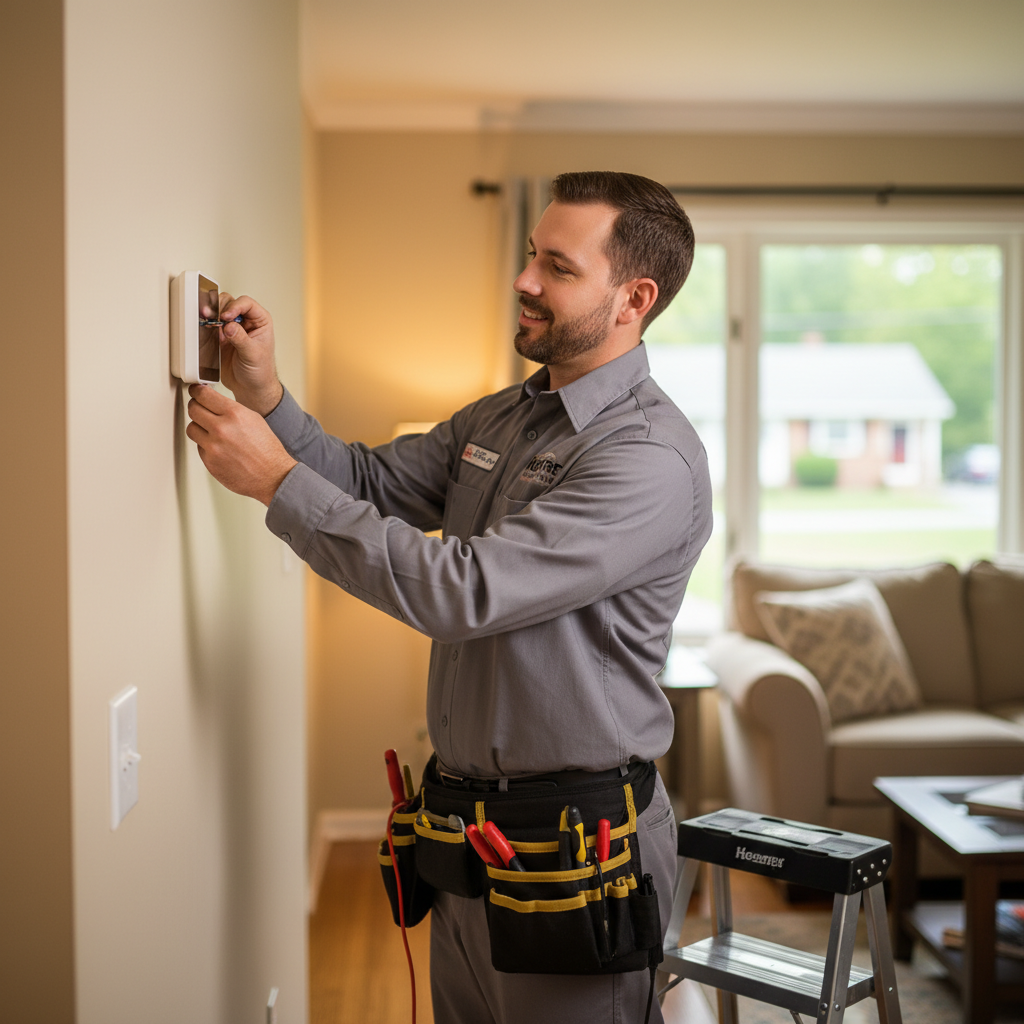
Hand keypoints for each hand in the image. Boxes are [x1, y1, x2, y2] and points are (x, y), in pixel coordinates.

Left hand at [186, 384, 296, 505]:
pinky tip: (220, 448)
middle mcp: (221, 429)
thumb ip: (231, 409)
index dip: (197, 392)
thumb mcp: (253, 419)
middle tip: (200, 409)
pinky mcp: (209, 462)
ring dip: (199, 427)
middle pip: (193, 409)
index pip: (203, 395)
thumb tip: (213, 402)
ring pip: (192, 428)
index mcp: (234, 414)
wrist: (272, 476)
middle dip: (196, 407)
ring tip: (211, 431)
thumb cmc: (267, 450)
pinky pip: (199, 447)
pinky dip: (206, 446)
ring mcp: (213, 447)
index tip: (195, 392)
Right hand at [217, 292, 283, 414]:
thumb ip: (241, 339)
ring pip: (218, 312)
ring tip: (205, 319)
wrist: (250, 388)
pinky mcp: (221, 337)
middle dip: (219, 308)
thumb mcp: (253, 354)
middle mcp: (246, 322)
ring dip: (211, 314)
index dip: (235, 306)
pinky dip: (206, 325)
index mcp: (260, 321)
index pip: (246, 304)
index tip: (226, 317)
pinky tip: (204, 329)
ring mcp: (232, 329)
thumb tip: (229, 327)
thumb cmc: (260, 372)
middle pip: (230, 303)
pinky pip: (211, 326)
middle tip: (212, 317)